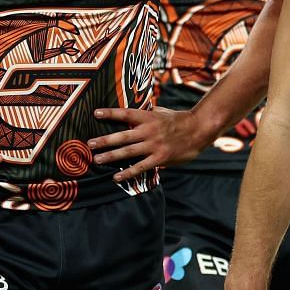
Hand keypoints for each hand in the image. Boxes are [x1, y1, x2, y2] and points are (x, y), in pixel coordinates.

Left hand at [89, 107, 206, 181]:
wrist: (199, 129)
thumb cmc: (180, 120)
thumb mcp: (162, 112)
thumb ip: (147, 114)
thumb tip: (133, 115)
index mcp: (148, 117)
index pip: (126, 114)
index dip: (110, 113)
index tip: (95, 113)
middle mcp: (149, 131)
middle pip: (122, 136)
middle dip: (105, 140)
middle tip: (90, 144)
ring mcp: (154, 145)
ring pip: (128, 152)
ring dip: (111, 156)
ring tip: (97, 160)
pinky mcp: (160, 158)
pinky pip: (141, 167)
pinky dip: (128, 172)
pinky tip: (116, 177)